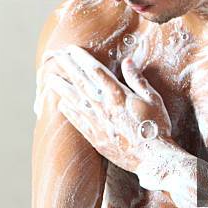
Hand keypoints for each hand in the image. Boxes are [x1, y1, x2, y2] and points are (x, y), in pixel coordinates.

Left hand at [44, 44, 172, 173]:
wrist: (153, 158)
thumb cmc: (157, 127)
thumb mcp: (153, 99)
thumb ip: (138, 80)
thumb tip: (127, 62)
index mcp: (118, 95)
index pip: (95, 71)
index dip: (81, 59)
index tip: (71, 50)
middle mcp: (103, 107)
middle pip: (81, 83)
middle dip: (68, 68)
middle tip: (57, 58)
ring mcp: (98, 123)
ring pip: (75, 101)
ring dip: (62, 88)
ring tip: (51, 79)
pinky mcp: (96, 138)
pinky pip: (77, 122)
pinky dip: (68, 112)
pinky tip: (61, 105)